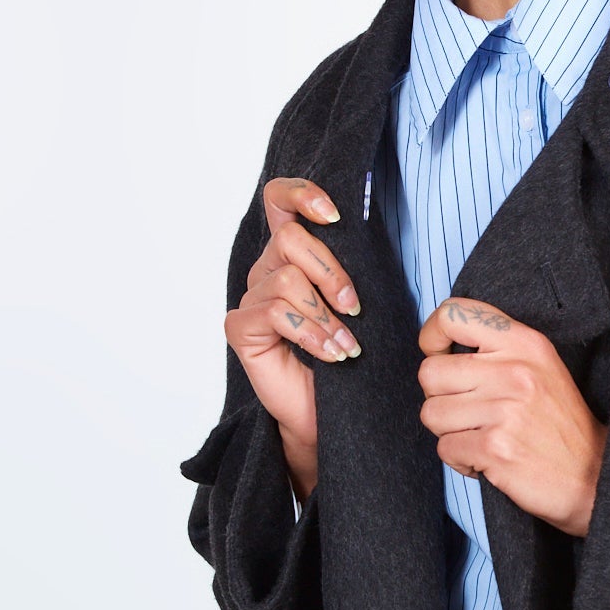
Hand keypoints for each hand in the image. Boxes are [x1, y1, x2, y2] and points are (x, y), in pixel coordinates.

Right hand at [223, 177, 362, 501]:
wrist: (327, 414)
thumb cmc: (346, 357)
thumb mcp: (357, 305)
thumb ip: (351, 267)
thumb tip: (369, 233)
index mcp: (292, 254)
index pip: (279, 200)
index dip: (302, 195)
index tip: (335, 216)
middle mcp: (266, 270)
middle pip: (291, 238)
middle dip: (332, 272)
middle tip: (356, 309)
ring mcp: (251, 299)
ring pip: (288, 279)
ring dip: (326, 315)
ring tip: (348, 347)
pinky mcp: (241, 329)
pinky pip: (277, 313)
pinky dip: (311, 334)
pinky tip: (331, 355)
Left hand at [417, 297, 608, 537]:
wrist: (594, 476)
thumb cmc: (559, 424)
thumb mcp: (539, 368)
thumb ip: (496, 351)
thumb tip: (437, 349)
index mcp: (525, 343)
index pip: (453, 315)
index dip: (431, 336)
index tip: (438, 356)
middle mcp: (515, 370)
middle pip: (430, 372)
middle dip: (441, 398)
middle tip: (470, 412)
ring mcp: (505, 409)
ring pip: (431, 413)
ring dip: (450, 432)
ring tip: (482, 436)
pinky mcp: (495, 447)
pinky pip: (444, 448)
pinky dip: (461, 460)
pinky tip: (488, 460)